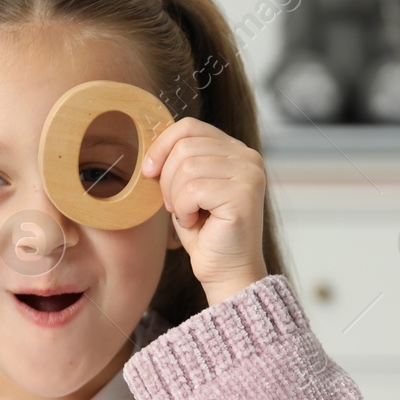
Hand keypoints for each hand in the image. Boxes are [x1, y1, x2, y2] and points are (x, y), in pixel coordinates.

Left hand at [140, 117, 267, 303]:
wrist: (225, 272)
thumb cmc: (205, 234)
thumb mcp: (186, 188)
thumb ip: (179, 161)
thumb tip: (152, 145)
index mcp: (235, 151)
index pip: (189, 126)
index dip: (162, 145)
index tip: (149, 172)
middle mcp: (248, 157)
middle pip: (185, 146)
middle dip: (168, 180)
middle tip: (176, 207)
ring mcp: (250, 174)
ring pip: (187, 166)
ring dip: (176, 197)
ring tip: (188, 215)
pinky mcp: (245, 194)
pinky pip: (194, 189)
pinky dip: (184, 210)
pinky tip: (196, 223)